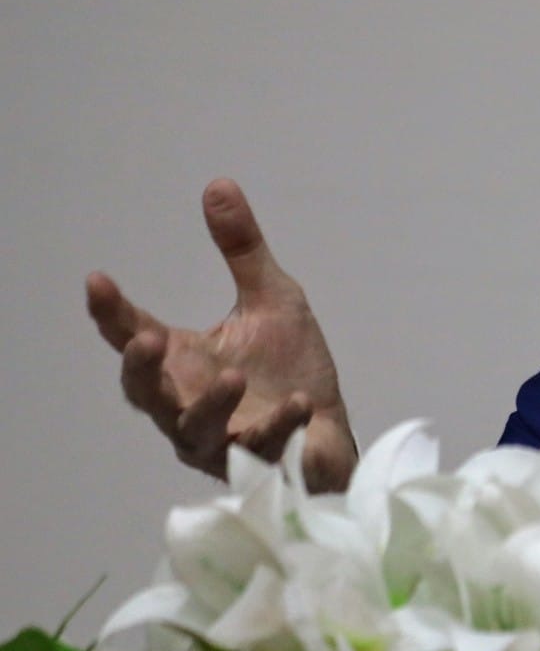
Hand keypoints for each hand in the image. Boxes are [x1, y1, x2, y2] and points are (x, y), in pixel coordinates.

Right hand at [86, 179, 357, 492]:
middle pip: (144, 393)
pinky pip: (262, 449)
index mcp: (183, 363)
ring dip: (212, 404)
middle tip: (147, 337)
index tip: (97, 280)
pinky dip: (278, 426)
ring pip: (195, 431)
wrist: (331, 430)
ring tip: (234, 375)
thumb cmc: (291, 369)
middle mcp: (187, 404)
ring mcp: (220, 441)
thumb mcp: (272, 299)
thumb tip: (218, 185)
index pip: (133, 336)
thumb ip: (242, 251)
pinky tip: (298, 403)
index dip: (111, 312)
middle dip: (140, 368)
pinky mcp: (258, 465)